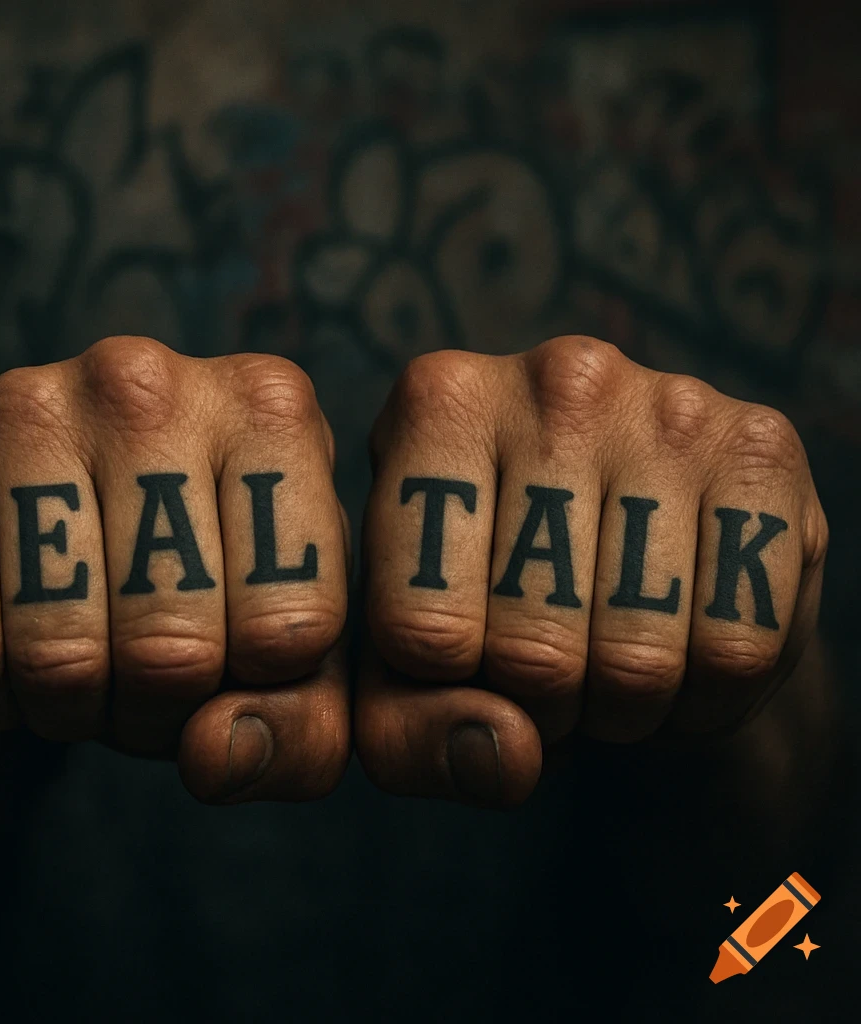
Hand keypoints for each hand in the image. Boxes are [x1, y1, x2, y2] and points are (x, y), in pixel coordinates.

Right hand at [0, 336, 350, 802]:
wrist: (75, 520)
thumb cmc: (211, 579)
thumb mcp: (295, 652)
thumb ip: (303, 729)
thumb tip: (216, 757)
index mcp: (272, 409)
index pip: (292, 628)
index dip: (259, 690)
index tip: (241, 658)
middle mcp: (149, 380)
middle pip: (172, 649)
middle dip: (161, 713)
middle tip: (153, 681)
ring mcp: (30, 401)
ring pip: (58, 659)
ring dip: (73, 709)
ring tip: (89, 664)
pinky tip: (13, 649)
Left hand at [355, 336, 827, 807]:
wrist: (625, 544)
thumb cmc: (489, 593)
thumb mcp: (406, 656)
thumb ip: (404, 728)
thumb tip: (504, 756)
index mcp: (436, 403)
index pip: (420, 629)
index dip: (449, 695)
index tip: (467, 666)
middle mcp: (553, 380)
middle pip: (535, 652)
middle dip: (543, 712)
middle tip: (550, 682)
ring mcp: (668, 406)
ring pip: (639, 661)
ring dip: (625, 713)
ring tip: (608, 670)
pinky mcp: (765, 450)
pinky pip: (738, 648)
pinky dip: (708, 699)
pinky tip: (680, 655)